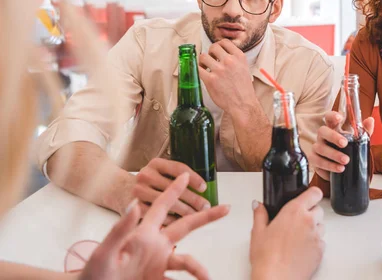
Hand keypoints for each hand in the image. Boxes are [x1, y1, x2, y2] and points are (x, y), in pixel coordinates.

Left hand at [81, 172, 229, 279]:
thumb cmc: (92, 273)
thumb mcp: (105, 252)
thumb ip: (120, 229)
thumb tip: (135, 204)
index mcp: (143, 234)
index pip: (163, 205)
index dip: (175, 189)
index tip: (188, 175)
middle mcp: (155, 246)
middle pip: (186, 226)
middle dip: (206, 217)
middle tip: (225, 208)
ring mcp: (157, 264)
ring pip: (187, 262)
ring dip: (198, 270)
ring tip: (206, 278)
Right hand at [132, 158, 208, 224]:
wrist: (119, 189)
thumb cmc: (149, 182)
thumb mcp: (160, 172)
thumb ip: (177, 176)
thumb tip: (202, 188)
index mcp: (156, 163)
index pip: (178, 168)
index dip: (193, 178)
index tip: (204, 187)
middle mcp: (145, 174)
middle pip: (174, 187)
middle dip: (193, 198)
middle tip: (206, 206)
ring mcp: (139, 191)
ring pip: (167, 202)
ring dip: (184, 210)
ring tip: (197, 215)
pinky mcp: (134, 207)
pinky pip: (157, 215)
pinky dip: (171, 220)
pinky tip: (181, 223)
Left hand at [198, 39, 256, 113]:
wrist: (243, 104)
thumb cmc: (244, 89)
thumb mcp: (244, 68)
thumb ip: (235, 60)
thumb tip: (223, 54)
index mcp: (239, 57)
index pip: (225, 42)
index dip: (218, 45)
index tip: (217, 51)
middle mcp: (229, 61)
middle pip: (213, 47)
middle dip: (210, 52)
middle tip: (211, 59)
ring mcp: (219, 70)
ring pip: (203, 56)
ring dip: (203, 61)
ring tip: (205, 66)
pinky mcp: (210, 80)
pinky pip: (198, 69)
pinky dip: (199, 69)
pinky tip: (203, 73)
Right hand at [250, 187, 324, 279]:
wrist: (276, 278)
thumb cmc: (267, 257)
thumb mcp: (258, 232)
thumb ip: (260, 214)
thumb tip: (258, 205)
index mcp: (294, 211)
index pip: (314, 193)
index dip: (312, 194)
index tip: (308, 197)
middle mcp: (308, 221)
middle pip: (319, 209)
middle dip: (310, 213)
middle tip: (297, 221)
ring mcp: (316, 236)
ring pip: (322, 226)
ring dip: (314, 228)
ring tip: (298, 237)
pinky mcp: (321, 251)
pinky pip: (322, 242)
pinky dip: (315, 243)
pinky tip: (302, 249)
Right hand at [309, 111, 374, 180]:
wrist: (341, 168)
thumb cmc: (347, 150)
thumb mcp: (357, 140)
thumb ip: (364, 131)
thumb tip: (370, 120)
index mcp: (332, 128)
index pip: (329, 117)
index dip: (332, 116)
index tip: (339, 118)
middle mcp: (322, 136)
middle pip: (322, 131)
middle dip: (333, 136)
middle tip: (344, 143)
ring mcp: (316, 148)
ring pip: (320, 148)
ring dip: (334, 154)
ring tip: (346, 160)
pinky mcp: (314, 161)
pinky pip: (318, 162)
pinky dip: (329, 166)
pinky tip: (340, 169)